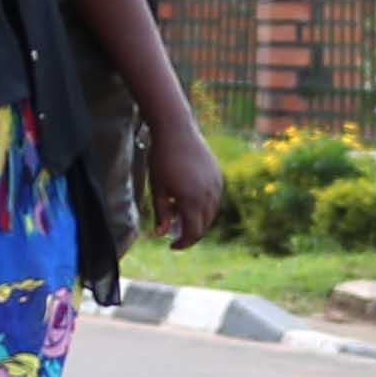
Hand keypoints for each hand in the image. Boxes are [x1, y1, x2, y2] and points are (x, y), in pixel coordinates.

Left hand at [145, 124, 225, 246]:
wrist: (176, 130)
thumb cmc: (162, 159)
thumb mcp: (157, 188)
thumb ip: (161, 213)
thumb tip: (161, 234)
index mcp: (191, 200)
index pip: (193, 232)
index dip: (183, 243)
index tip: (172, 245)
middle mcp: (208, 195)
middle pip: (204, 225)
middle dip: (190, 232)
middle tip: (175, 232)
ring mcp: (216, 185)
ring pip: (211, 213)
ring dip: (198, 219)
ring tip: (178, 211)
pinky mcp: (218, 176)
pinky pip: (214, 199)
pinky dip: (204, 206)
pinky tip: (188, 198)